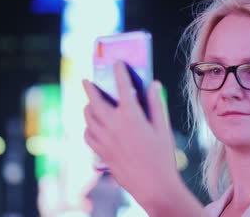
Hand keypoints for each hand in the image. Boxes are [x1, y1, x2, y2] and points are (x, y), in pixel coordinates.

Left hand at [82, 61, 179, 206]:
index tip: (117, 63)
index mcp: (131, 116)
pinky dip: (88, 126)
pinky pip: (88, 135)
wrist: (153, 187)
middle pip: (95, 101)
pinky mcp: (101, 152)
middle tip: (87, 80)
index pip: (122, 86)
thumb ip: (156, 104)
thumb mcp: (163, 128)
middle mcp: (113, 125)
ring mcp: (104, 140)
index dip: (119, 72)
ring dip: (88, 107)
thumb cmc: (162, 157)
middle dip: (90, 87)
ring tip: (91, 103)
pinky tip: (92, 126)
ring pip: (88, 117)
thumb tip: (153, 84)